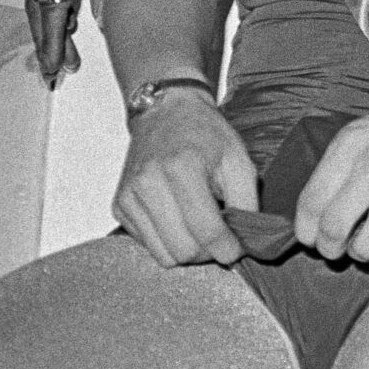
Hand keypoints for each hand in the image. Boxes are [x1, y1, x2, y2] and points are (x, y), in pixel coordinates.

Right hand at [113, 90, 257, 267]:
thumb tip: (248, 242)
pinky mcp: (119, 206)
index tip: (237, 250)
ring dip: (188, 251)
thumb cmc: (206, 135)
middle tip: (221, 239)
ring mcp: (129, 196)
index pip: (206, 230)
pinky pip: (148, 245)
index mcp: (182, 168)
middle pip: (183, 250)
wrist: (166, 113)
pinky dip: (168, 242)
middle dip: (208, 253)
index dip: (227, 249)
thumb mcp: (239, 160)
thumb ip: (247, 202)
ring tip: (200, 229)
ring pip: (163, 255)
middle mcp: (149, 183)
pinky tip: (179, 220)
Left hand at [293, 86, 368, 263]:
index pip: (311, 202)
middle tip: (340, 248)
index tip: (314, 238)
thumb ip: (337, 171)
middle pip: (333, 229)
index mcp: (353, 143)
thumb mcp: (368, 134)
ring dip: (365, 251)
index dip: (307, 231)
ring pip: (365, 246)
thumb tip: (310, 222)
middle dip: (332, 248)